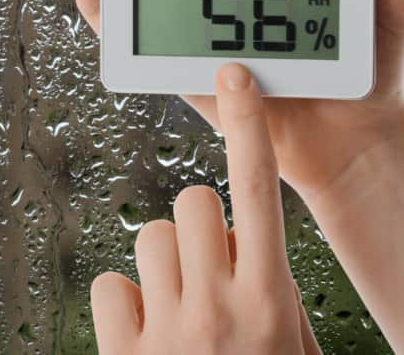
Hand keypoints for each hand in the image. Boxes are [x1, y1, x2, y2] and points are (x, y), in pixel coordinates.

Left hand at [90, 64, 321, 354]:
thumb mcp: (294, 344)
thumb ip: (275, 290)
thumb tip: (247, 242)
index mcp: (268, 302)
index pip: (257, 191)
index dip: (248, 126)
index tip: (234, 75)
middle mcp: (216, 310)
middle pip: (193, 200)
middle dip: (201, 221)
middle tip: (211, 264)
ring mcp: (165, 332)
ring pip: (151, 236)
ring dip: (166, 262)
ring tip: (183, 306)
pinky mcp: (121, 353)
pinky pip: (109, 284)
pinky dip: (126, 301)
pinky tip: (148, 329)